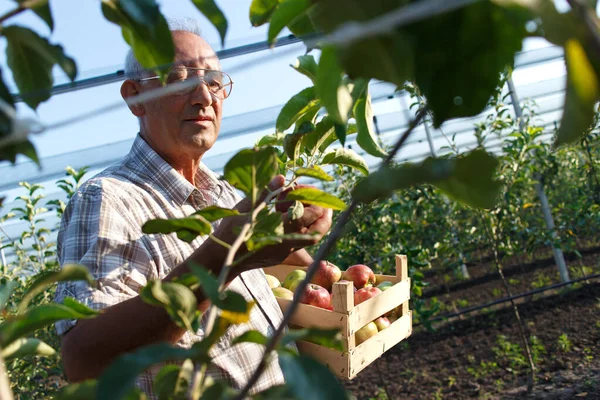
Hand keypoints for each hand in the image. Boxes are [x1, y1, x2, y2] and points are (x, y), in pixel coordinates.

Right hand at [207, 175, 332, 270]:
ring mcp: (287, 251)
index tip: (303, 187)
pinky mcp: (283, 255)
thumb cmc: (232, 229)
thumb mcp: (246, 207)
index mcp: (279, 228)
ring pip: (314, 238)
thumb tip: (282, 177)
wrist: (223, 257)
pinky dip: (306, 228)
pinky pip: (303, 242)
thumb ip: (266, 192)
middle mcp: (288, 243)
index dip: (310, 198)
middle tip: (319, 199)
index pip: (307, 214)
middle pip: (319, 230)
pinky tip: (296, 216)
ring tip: (311, 206)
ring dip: (317, 221)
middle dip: (323, 212)